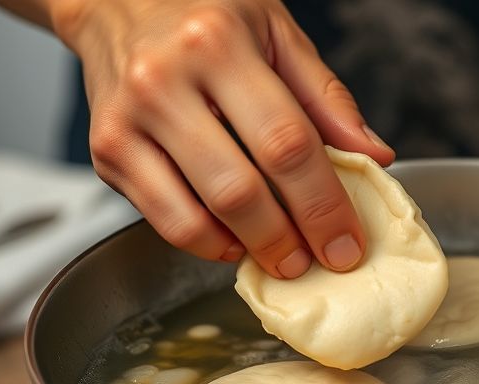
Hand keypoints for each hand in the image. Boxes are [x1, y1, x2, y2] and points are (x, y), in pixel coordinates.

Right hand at [7, 0, 393, 276]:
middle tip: (315, 262)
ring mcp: (126, 122)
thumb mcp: (277, 32)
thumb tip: (374, 157)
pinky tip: (233, 238)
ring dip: (246, 249)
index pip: (285, 142)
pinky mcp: (105, 152)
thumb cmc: (205, 14)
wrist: (117, 1)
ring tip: (279, 257)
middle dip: (286, 240)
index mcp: (217, 44)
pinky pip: (161, 220)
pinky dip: (204, 242)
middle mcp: (163, 82)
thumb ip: (326, 97)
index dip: (322, 204)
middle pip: (238, 189)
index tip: (346, 244)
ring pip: (193, 216)